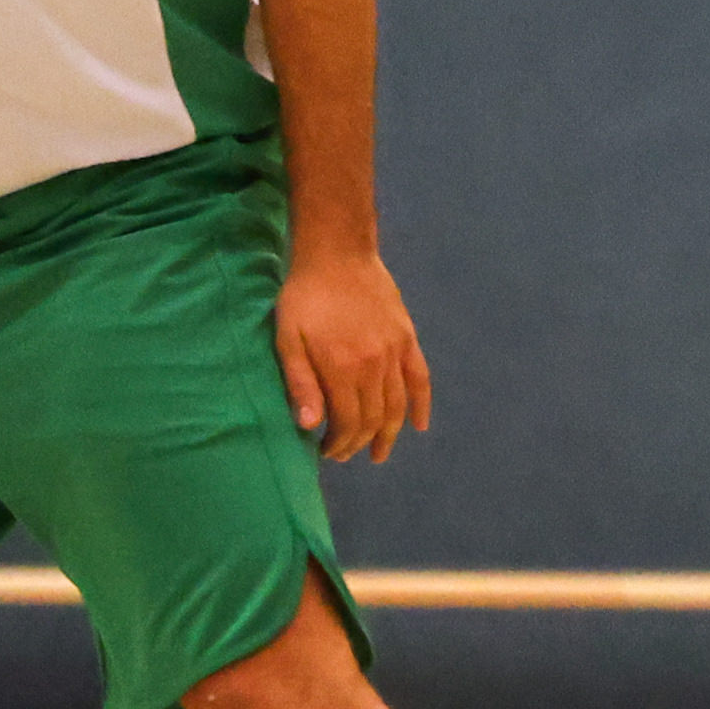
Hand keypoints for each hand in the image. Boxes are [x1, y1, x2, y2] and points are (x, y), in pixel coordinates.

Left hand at [277, 249, 432, 462]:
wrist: (338, 253)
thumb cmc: (304, 296)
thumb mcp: (288, 338)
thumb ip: (300, 382)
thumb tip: (309, 425)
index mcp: (342, 367)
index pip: (348, 421)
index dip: (339, 443)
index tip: (326, 452)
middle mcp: (374, 365)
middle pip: (374, 417)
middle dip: (359, 442)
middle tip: (344, 454)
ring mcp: (395, 352)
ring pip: (397, 405)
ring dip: (388, 433)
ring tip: (379, 452)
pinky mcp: (407, 339)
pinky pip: (420, 379)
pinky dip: (421, 405)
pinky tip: (418, 425)